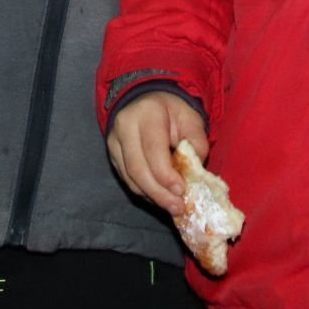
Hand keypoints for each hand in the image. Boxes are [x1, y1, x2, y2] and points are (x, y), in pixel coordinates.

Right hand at [106, 92, 207, 216]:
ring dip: (152, 196)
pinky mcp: (112, 154)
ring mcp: (114, 141)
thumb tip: (195, 172)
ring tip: (172, 207)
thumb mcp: (191, 119)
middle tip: (178, 207)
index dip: (165, 174)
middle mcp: (125, 126)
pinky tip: (159, 197)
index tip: (181, 191)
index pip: (153, 149)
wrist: (147, 101)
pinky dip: (144, 192)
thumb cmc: (172, 112)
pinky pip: (127, 179)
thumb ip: (196, 142)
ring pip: (130, 177)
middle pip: (138, 168)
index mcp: (147, 113)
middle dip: (159, 193)